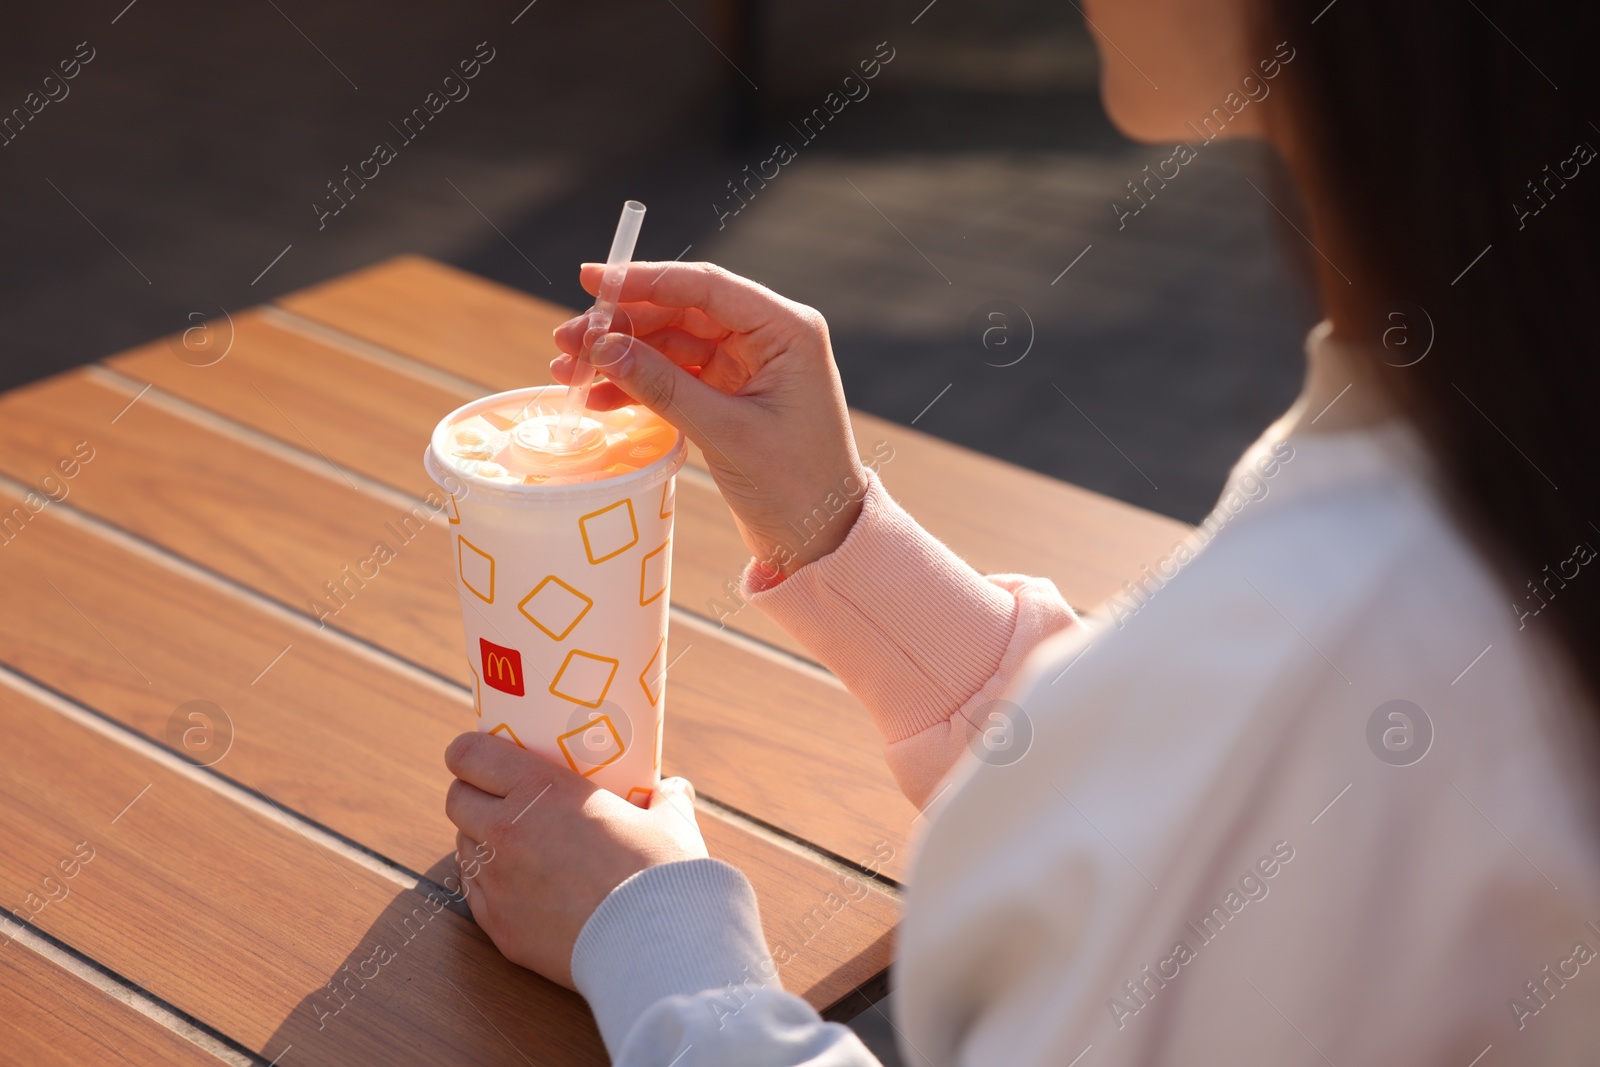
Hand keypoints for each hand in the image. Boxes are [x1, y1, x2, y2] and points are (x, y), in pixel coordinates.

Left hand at [443, 731, 707, 987]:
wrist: (653, 944)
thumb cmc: (659, 874)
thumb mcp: (669, 821)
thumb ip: (667, 798)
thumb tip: (675, 789)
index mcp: (541, 790)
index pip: (469, 755)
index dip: (467, 752)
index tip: (479, 754)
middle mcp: (507, 830)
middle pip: (457, 799)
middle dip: (472, 793)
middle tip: (499, 797)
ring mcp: (498, 882)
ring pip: (462, 846)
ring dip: (479, 839)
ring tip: (512, 842)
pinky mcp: (499, 926)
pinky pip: (474, 891)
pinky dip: (488, 881)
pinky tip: (515, 883)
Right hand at [552, 262, 866, 575]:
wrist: (820, 538)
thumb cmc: (795, 485)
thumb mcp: (726, 433)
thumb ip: (663, 387)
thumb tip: (603, 348)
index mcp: (787, 330)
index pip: (706, 287)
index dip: (644, 280)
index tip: (592, 281)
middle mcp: (768, 337)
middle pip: (681, 311)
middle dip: (622, 325)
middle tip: (566, 342)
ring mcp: (748, 365)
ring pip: (671, 343)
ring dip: (621, 356)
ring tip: (569, 373)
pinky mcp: (731, 393)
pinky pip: (675, 375)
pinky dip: (638, 384)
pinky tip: (599, 397)